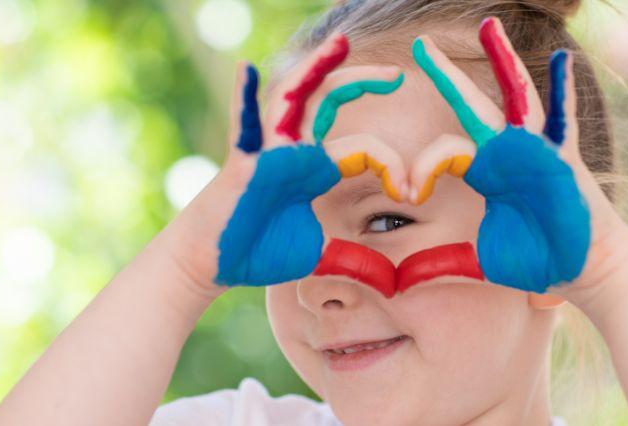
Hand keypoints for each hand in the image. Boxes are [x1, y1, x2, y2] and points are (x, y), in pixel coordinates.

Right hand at [157, 33, 403, 292]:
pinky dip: (242, 98)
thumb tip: (391, 280)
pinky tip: (246, 69)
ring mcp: (267, 151)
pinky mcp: (243, 164)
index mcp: (316, 167)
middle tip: (398, 74)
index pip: (363, 148)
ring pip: (293, 98)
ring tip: (340, 44)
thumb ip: (354, 257)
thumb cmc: (261, 251)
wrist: (215, 264)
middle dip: (362, 82)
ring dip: (315, 69)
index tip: (412, 191)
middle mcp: (294, 150)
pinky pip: (243, 126)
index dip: (391, 165)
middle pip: (329, 101)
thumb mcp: (320, 252)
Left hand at [408, 18, 627, 303]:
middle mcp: (507, 153)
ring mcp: (537, 150)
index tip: (408, 194)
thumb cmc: (536, 261)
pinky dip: (565, 90)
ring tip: (487, 26)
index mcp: (485, 172)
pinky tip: (562, 59)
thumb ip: (444, 262)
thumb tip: (403, 280)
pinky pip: (564, 119)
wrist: (583, 271)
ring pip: (516, 97)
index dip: (421, 168)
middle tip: (421, 45)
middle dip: (447, 75)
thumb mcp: (480, 260)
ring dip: (502, 61)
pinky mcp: (563, 158)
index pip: (444, 152)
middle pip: (472, 105)